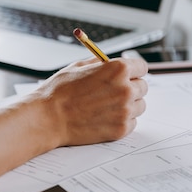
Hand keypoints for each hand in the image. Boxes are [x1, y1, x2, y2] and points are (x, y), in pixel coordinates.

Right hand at [32, 57, 148, 145]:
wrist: (48, 118)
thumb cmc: (60, 91)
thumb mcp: (80, 66)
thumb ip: (101, 63)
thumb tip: (112, 62)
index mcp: (118, 69)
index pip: (142, 67)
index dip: (134, 71)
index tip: (129, 75)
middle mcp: (125, 89)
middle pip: (143, 86)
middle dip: (131, 87)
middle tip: (115, 92)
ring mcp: (125, 111)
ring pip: (140, 105)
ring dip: (129, 105)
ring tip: (107, 106)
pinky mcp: (121, 129)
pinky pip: (132, 122)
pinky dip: (122, 120)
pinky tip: (105, 117)